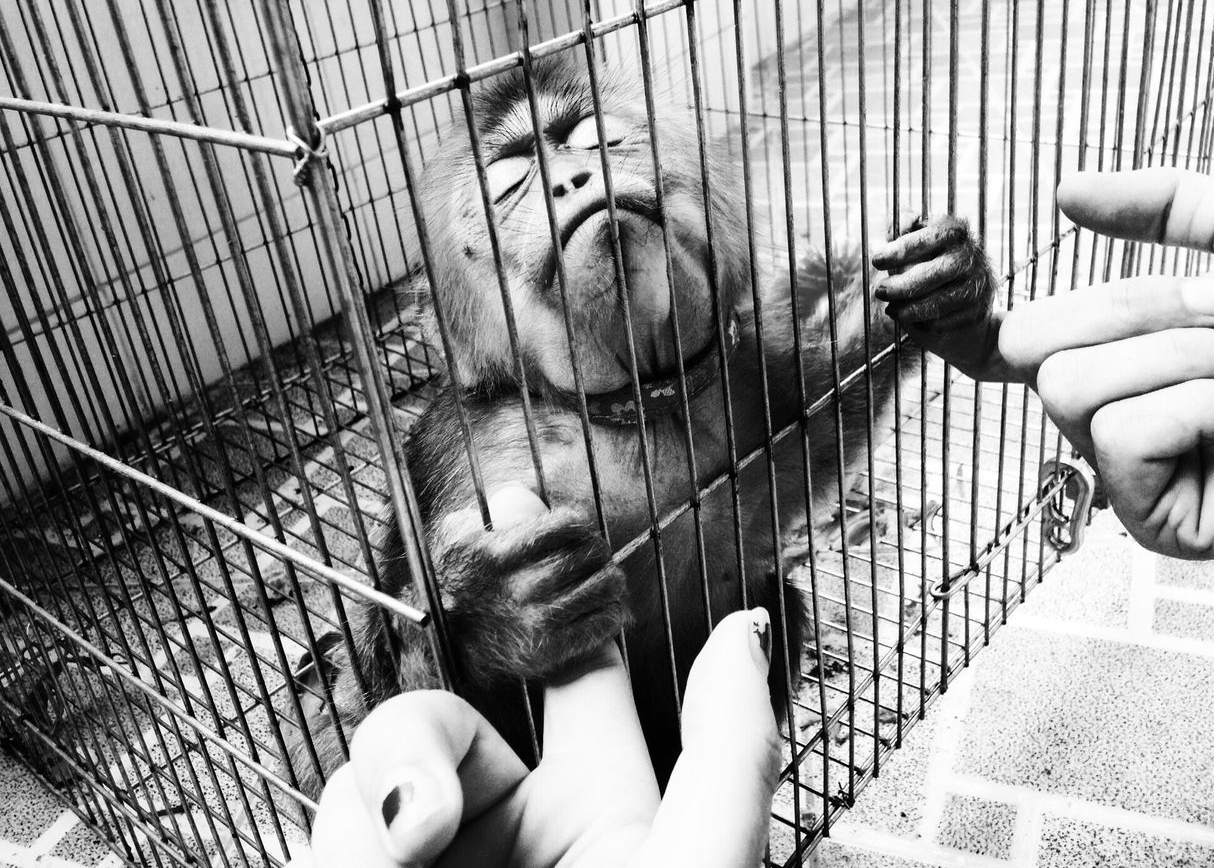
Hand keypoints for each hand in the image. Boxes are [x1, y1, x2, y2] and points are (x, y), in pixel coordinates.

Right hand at [290, 609, 777, 867]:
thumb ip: (727, 748)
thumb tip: (745, 623)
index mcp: (601, 810)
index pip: (576, 675)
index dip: (558, 599)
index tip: (528, 515)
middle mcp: (508, 828)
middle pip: (455, 708)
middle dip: (434, 713)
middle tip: (447, 717)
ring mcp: (429, 861)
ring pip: (382, 758)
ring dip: (384, 792)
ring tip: (403, 861)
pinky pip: (332, 820)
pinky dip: (344, 840)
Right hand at [436, 488, 627, 683]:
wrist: (448, 645)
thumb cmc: (453, 587)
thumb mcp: (453, 541)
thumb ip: (475, 513)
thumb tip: (506, 495)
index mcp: (502, 555)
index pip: (566, 525)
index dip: (580, 523)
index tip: (579, 528)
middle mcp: (524, 587)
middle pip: (590, 555)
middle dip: (599, 549)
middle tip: (597, 553)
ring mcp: (540, 619)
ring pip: (604, 587)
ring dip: (613, 579)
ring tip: (610, 578)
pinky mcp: (553, 649)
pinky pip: (602, 624)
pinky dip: (613, 613)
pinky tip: (611, 608)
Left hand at [872, 214, 1000, 379]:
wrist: (952, 298)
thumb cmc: (922, 264)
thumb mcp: (908, 242)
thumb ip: (900, 231)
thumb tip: (896, 224)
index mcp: (953, 231)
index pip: (934, 235)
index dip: (904, 248)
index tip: (877, 260)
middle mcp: (970, 255)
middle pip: (940, 271)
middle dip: (905, 284)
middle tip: (880, 291)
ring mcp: (977, 283)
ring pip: (944, 300)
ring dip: (912, 308)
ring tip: (891, 309)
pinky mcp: (977, 310)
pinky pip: (950, 320)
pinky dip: (925, 323)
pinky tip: (910, 319)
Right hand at [996, 168, 1213, 558]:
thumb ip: (1160, 203)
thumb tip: (1064, 191)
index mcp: (1118, 356)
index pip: (1015, 338)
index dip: (1015, 315)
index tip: (1071, 293)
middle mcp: (1106, 414)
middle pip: (1031, 347)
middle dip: (1139, 311)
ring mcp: (1126, 473)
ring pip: (1072, 386)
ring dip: (1187, 358)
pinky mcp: (1152, 521)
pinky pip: (1122, 434)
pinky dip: (1206, 408)